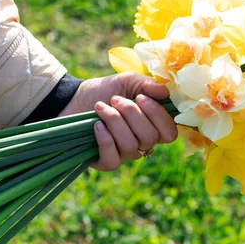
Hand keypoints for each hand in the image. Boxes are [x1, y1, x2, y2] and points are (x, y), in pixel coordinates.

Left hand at [57, 72, 177, 170]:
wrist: (75, 99)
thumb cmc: (106, 90)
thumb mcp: (128, 81)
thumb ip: (147, 84)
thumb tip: (165, 92)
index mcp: (153, 126)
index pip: (169, 133)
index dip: (158, 116)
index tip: (141, 98)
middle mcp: (142, 144)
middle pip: (150, 138)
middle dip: (131, 114)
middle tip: (115, 99)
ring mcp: (125, 155)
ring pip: (130, 146)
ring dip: (114, 121)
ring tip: (100, 108)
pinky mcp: (105, 162)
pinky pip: (113, 159)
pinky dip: (105, 139)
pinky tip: (96, 125)